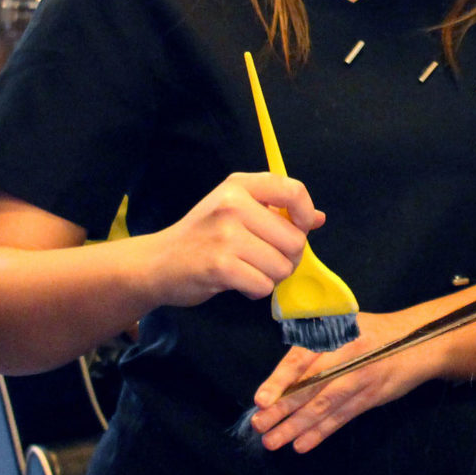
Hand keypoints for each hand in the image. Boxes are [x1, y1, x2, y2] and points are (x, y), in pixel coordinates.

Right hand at [142, 172, 323, 307]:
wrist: (157, 262)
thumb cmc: (202, 236)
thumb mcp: (236, 211)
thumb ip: (276, 211)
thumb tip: (318, 218)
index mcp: (239, 185)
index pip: (293, 190)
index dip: (306, 213)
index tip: (299, 227)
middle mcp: (233, 204)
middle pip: (295, 239)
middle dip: (287, 258)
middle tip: (263, 259)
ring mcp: (225, 235)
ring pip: (282, 266)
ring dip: (271, 276)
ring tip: (248, 269)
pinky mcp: (220, 266)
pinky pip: (263, 285)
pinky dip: (255, 289)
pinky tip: (238, 281)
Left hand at [247, 309, 438, 452]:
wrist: (421, 341)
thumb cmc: (375, 332)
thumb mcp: (347, 323)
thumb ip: (317, 339)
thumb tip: (283, 369)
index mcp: (335, 335)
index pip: (302, 358)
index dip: (280, 380)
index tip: (261, 399)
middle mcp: (347, 356)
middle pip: (309, 387)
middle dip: (282, 409)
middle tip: (259, 426)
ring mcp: (360, 378)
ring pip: (323, 406)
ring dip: (296, 426)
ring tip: (273, 442)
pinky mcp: (371, 397)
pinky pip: (342, 417)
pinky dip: (321, 432)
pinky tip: (302, 445)